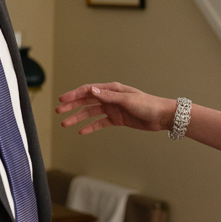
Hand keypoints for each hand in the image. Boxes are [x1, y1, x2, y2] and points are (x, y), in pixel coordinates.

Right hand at [57, 82, 175, 134]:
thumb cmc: (148, 104)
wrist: (162, 116)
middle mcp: (110, 98)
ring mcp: (113, 109)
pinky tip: (81, 131)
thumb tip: (92, 90)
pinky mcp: (117, 119)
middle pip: (86, 101)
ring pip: (91, 113)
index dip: (74, 94)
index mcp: (112, 90)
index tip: (62, 99)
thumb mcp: (127, 100)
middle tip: (58, 111)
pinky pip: (100, 123)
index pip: (88, 90)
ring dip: (78, 118)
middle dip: (71, 106)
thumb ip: (109, 96)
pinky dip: (90, 127)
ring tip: (65, 124)